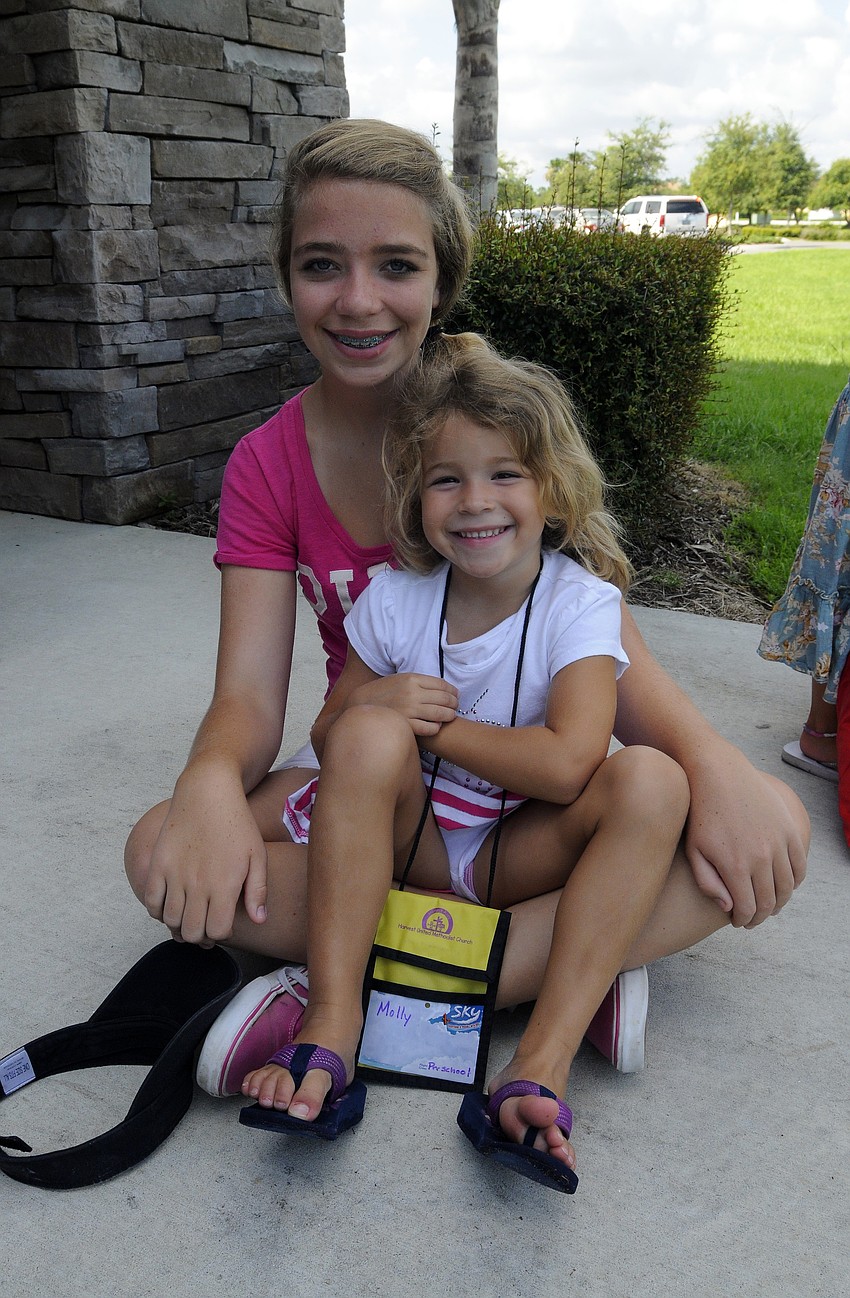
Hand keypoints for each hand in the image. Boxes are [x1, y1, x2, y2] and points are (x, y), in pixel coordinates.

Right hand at [144, 761, 267, 945]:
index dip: (222, 935)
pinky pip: (151, 902)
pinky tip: (171, 906)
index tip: (224, 926)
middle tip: (206, 930)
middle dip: (201, 938)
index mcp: (225, 884)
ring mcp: (175, 875)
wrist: (208, 792)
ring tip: (189, 920)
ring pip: (171, 921)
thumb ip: (258, 891)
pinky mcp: (158, 864)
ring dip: (180, 927)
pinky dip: (158, 912)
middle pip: (193, 932)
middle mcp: (198, 884)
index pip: (218, 931)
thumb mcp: (258, 855)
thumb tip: (259, 921)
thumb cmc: (237, 823)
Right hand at [347, 672, 457, 736]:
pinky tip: (434, 726)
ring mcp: (409, 710)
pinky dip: (435, 728)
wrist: (359, 705)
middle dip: (454, 704)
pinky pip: (429, 728)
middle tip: (454, 707)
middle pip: (445, 699)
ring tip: (448, 717)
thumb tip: (440, 687)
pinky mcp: (406, 725)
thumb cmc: (381, 693)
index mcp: (412, 679)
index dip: (452, 691)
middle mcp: (412, 693)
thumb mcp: (399, 679)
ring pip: (441, 714)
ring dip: (449, 716)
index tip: (455, 695)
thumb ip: (418, 682)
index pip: (442, 685)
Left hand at [684, 747, 808, 927]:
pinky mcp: (789, 829)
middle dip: (761, 916)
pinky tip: (783, 885)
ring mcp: (779, 842)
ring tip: (767, 905)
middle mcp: (762, 857)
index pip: (748, 908)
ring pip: (787, 887)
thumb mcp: (694, 850)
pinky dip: (795, 881)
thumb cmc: (701, 813)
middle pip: (770, 902)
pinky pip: (800, 866)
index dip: (744, 920)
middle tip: (752, 919)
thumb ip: (708, 884)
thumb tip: (729, 907)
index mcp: (736, 865)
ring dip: (780, 902)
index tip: (738, 921)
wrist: (719, 774)